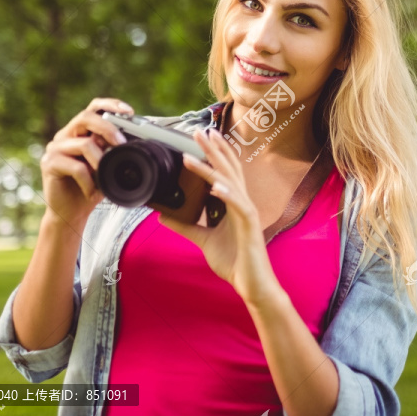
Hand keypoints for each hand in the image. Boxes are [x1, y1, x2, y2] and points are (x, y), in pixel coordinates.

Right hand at [39, 98, 132, 229]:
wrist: (71, 214)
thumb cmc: (90, 189)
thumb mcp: (108, 168)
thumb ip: (114, 152)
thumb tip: (132, 141)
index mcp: (80, 132)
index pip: (94, 108)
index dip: (111, 104)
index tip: (129, 111)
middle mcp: (66, 135)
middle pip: (86, 117)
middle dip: (108, 128)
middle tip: (122, 144)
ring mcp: (55, 148)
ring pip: (84, 144)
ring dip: (101, 161)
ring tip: (105, 177)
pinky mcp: (49, 163)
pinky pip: (76, 167)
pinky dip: (89, 181)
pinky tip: (92, 192)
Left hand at [158, 128, 280, 305]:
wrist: (251, 284)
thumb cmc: (234, 261)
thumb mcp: (203, 239)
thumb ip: (186, 226)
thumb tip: (164, 216)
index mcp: (234, 203)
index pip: (226, 171)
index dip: (217, 152)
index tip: (203, 137)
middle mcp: (242, 203)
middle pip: (228, 169)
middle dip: (213, 149)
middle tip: (199, 131)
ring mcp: (247, 212)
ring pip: (230, 182)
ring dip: (213, 165)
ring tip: (198, 151)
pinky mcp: (249, 226)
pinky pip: (238, 206)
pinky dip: (227, 194)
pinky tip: (215, 186)